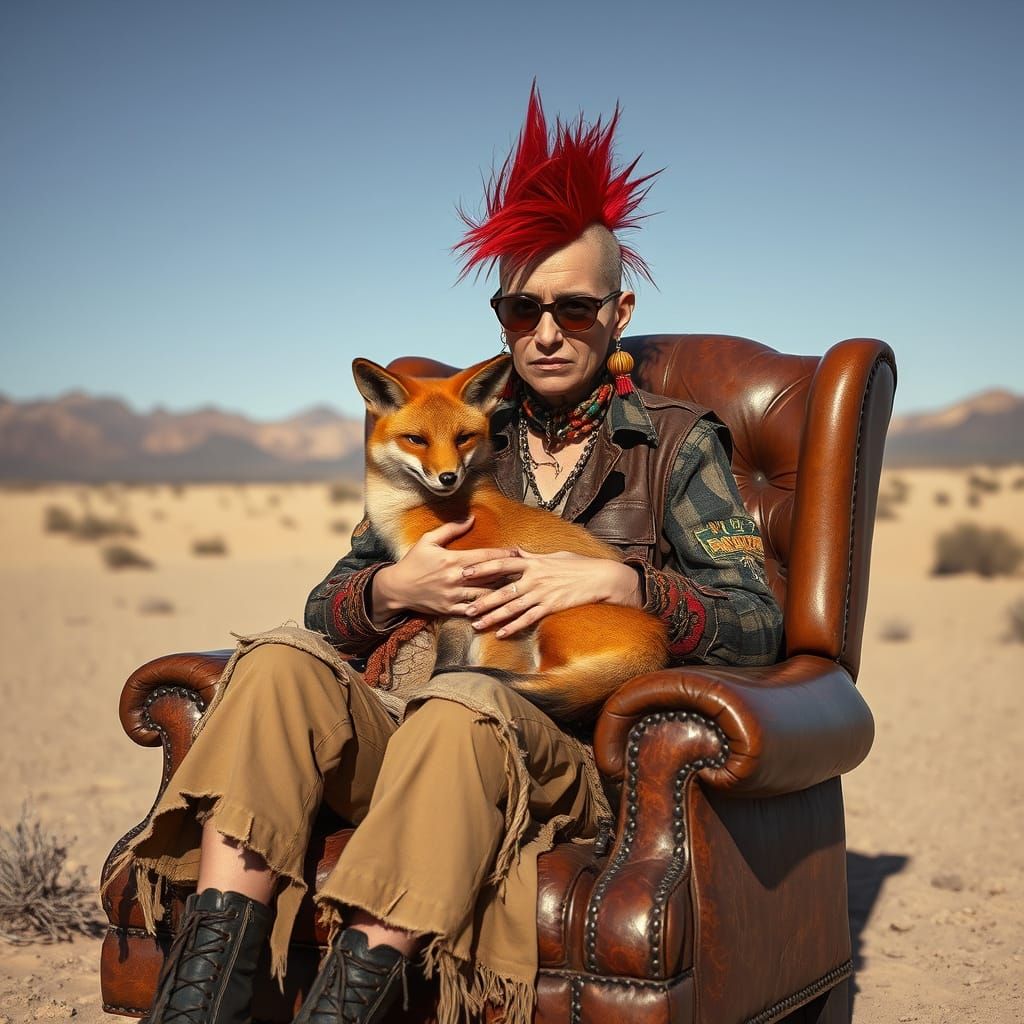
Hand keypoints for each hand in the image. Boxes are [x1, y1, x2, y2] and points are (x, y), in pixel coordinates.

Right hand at [371, 517, 520, 623]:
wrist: (396, 588)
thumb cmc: (413, 562)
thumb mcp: (428, 540)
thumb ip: (450, 529)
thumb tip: (471, 518)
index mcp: (451, 560)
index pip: (483, 557)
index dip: (502, 554)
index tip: (517, 552)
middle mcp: (454, 578)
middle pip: (488, 576)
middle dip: (508, 572)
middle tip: (525, 570)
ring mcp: (452, 596)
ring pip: (483, 595)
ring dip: (501, 592)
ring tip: (518, 589)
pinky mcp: (449, 609)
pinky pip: (471, 610)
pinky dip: (486, 609)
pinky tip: (499, 608)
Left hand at [462, 549, 643, 637]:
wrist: (602, 577)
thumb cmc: (579, 565)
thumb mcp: (553, 556)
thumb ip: (531, 557)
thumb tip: (514, 553)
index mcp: (533, 562)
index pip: (501, 563)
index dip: (481, 567)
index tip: (464, 571)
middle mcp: (534, 577)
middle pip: (501, 589)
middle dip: (481, 599)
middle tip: (463, 607)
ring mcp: (542, 593)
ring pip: (511, 607)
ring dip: (492, 617)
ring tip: (476, 624)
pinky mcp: (551, 607)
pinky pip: (529, 619)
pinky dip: (514, 627)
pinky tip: (501, 634)